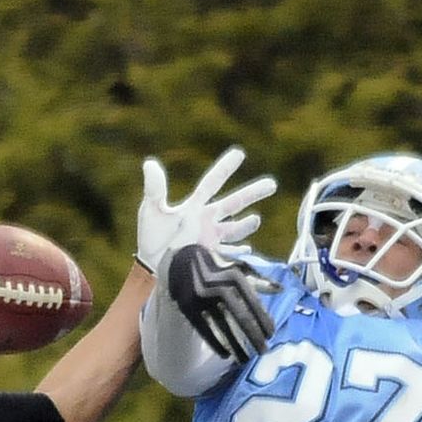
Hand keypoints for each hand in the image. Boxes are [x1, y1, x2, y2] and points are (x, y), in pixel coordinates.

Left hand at [136, 146, 275, 276]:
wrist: (151, 267)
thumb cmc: (151, 237)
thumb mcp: (151, 211)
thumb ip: (154, 189)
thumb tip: (149, 164)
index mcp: (195, 206)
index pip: (212, 183)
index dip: (225, 168)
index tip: (239, 153)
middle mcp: (207, 220)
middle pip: (233, 203)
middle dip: (252, 193)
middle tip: (272, 184)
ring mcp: (211, 239)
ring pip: (235, 228)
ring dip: (246, 224)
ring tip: (256, 219)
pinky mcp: (210, 257)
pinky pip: (229, 254)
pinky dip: (238, 252)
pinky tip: (247, 250)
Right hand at [167, 243, 275, 364]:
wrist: (182, 260)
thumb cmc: (217, 266)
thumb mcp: (238, 268)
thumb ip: (259, 280)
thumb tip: (281, 290)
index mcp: (236, 277)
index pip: (254, 304)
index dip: (264, 321)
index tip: (271, 336)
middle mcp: (220, 288)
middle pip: (242, 319)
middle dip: (254, 338)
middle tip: (263, 352)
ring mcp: (203, 299)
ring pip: (224, 328)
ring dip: (236, 346)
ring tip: (246, 360)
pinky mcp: (189, 307)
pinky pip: (205, 330)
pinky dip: (215, 344)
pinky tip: (225, 355)